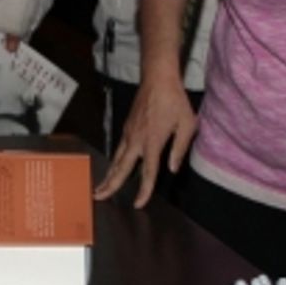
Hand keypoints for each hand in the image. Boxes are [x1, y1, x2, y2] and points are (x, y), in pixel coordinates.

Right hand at [95, 75, 196, 207]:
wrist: (157, 79)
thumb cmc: (175, 101)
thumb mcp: (187, 124)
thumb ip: (180, 148)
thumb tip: (172, 169)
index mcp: (153, 142)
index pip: (147, 172)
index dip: (143, 190)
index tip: (138, 204)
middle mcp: (137, 140)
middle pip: (121, 168)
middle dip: (110, 185)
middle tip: (98, 197)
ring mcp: (129, 133)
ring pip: (116, 159)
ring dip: (108, 175)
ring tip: (100, 188)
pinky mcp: (127, 127)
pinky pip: (118, 149)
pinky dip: (113, 162)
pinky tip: (112, 168)